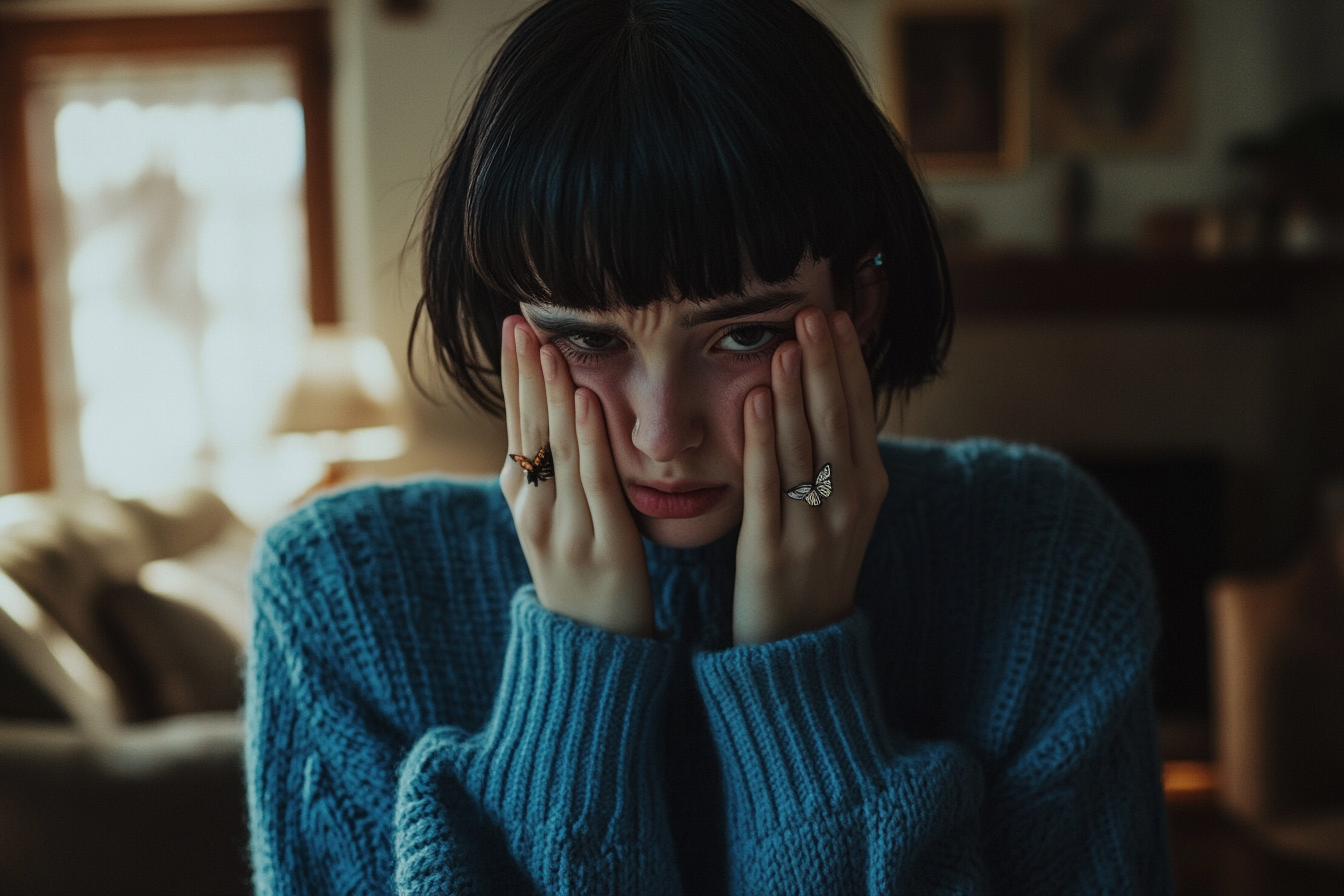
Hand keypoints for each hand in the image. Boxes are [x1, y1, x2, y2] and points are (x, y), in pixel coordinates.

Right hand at [499, 316, 653, 637]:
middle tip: (521, 320)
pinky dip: (587, 438)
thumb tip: (554, 416)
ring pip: (555, 448)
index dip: (514, 374)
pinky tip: (584, 399)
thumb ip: (555, 473)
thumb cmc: (582, 575)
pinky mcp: (602, 544)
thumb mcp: (556, 520)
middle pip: (528, 428)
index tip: (514, 325)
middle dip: (525, 372)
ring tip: (549, 346)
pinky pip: (593, 482)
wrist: (592, 649)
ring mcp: (564, 527)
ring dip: (552, 393)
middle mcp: (533, 508)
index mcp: (522, 498)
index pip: (516, 422)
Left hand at [733, 307, 887, 644]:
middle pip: (837, 419)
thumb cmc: (812, 568)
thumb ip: (837, 458)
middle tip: (813, 312)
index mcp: (868, 488)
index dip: (848, 363)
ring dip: (797, 389)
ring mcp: (814, 526)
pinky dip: (764, 437)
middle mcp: (849, 503)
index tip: (835, 316)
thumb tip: (829, 394)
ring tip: (788, 342)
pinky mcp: (772, 548)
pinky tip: (758, 398)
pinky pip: (768, 482)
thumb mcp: (841, 512)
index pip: (859, 411)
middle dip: (825, 363)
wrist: (799, 649)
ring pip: (806, 444)